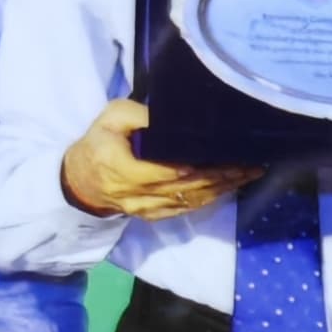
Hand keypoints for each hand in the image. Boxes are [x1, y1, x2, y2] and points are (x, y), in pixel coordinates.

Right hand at [61, 99, 254, 220]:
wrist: (80, 181)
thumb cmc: (98, 144)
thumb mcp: (111, 118)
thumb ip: (140, 115)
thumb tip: (173, 116)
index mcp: (125, 169)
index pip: (168, 171)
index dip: (199, 167)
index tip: (226, 154)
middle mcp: (138, 194)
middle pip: (188, 187)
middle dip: (222, 176)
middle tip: (251, 163)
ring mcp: (147, 209)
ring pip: (191, 201)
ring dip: (222, 189)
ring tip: (248, 174)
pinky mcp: (154, 216)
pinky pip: (186, 209)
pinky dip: (210, 198)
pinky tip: (229, 187)